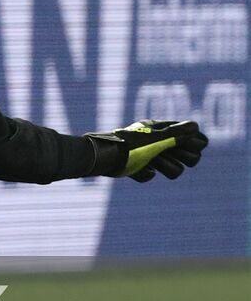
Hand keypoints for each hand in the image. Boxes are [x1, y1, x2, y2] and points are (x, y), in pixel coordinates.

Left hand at [87, 120, 207, 181]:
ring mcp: (148, 155)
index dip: (194, 144)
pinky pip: (150, 175)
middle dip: (182, 157)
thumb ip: (176, 134)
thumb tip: (196, 126)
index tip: (183, 145)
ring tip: (152, 162)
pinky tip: (137, 169)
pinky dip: (144, 173)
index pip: (195, 137)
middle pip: (191, 156)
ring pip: (174, 169)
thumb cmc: (132, 146)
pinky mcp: (137, 167)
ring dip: (165, 167)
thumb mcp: (156, 139)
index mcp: (164, 130)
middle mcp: (159, 141)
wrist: (104, 157)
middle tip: (167, 153)